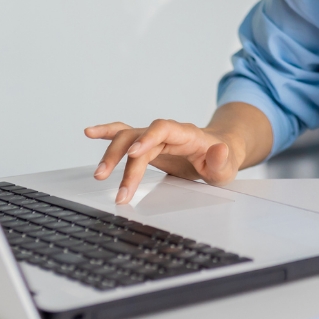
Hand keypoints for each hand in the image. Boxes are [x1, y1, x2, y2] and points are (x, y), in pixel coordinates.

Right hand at [85, 102, 272, 204]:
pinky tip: (89, 132)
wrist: (221, 152)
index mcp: (187, 135)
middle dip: (125, 161)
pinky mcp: (147, 145)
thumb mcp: (228, 166)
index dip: (148, 139)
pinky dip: (107, 132)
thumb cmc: (223, 160)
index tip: (134, 155)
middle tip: (117, 189)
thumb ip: (222, 160)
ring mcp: (155, 137)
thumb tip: (218, 150)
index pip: (164, 129)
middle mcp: (168, 133)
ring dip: (111, 155)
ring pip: (127, 137)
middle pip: (139, 138)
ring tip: (99, 175)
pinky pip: (125, 134)